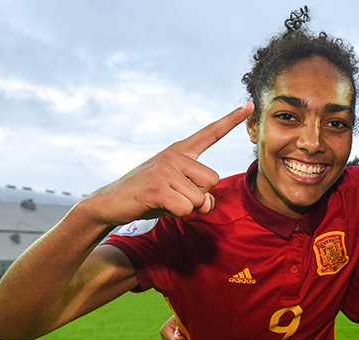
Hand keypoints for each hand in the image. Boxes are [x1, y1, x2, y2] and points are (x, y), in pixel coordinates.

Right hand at [86, 103, 253, 225]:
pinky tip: (157, 205)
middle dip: (198, 197)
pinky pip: (186, 207)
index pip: (210, 133)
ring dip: (185, 208)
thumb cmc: (149, 198)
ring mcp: (164, 167)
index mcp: (180, 151)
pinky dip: (175, 214)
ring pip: (199, 197)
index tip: (250, 105)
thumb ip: (199, 196)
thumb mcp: (178, 194)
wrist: (109, 203)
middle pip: (212, 180)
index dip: (231, 120)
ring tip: (163, 201)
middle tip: (173, 197)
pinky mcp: (157, 185)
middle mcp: (174, 154)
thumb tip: (207, 203)